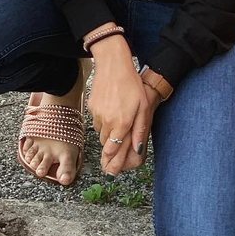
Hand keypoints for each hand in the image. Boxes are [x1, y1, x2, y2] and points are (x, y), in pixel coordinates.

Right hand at [86, 35, 141, 171]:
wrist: (113, 64)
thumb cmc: (132, 85)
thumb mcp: (143, 107)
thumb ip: (139, 130)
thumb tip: (137, 149)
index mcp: (120, 123)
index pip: (113, 151)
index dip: (112, 162)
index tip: (111, 171)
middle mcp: (106, 121)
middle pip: (106, 144)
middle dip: (111, 148)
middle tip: (115, 154)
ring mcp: (97, 114)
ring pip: (101, 133)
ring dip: (108, 134)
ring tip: (118, 124)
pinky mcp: (91, 106)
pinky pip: (97, 121)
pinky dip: (103, 121)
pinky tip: (112, 111)